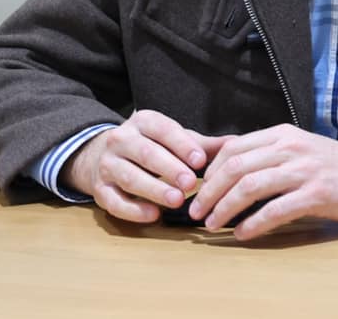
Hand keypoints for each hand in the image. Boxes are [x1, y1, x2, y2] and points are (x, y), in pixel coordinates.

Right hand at [63, 110, 230, 223]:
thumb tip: (239, 144)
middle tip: (191, 183)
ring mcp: (108, 165)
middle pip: (146, 153)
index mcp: (143, 122)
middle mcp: (121, 140)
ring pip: (130, 176)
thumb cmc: (149, 147)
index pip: (163, 130)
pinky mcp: (99, 190)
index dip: (182, 144)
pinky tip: (153, 215)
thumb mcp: (173, 139)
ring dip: (154, 189)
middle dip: (170, 168)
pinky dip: (133, 210)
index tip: (200, 160)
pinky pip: (114, 201)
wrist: (99, 156)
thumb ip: (203, 144)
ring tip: (176, 200)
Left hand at [190, 125, 337, 238]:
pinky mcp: (317, 194)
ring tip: (212, 225)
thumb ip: (266, 153)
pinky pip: (276, 210)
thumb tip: (225, 163)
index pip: (234, 148)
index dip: (210, 171)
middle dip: (209, 192)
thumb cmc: (337, 167)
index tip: (197, 190)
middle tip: (196, 212)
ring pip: (250, 186)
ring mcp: (305, 170)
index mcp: (283, 135)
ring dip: (225, 208)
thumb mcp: (300, 149)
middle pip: (236, 167)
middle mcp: (291, 148)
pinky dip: (254, 224)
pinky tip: (243, 234)